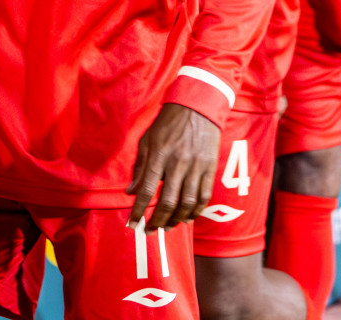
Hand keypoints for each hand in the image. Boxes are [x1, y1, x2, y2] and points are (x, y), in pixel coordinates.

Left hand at [126, 103, 219, 230]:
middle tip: (151, 230)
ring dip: (176, 219)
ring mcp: (196, 167)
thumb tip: (130, 192)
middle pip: (168, 201)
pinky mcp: (210, 168)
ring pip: (187, 203)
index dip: (139, 210)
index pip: (147, 190)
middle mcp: (178, 163)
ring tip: (168, 226)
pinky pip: (204, 196)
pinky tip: (188, 218)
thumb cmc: (166, 125)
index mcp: (159, 155)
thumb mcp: (146, 141)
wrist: (196, 108)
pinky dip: (195, 211)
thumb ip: (139, 168)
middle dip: (158, 220)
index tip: (133, 223)